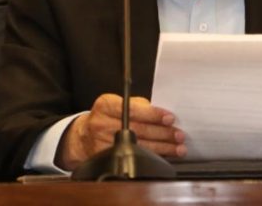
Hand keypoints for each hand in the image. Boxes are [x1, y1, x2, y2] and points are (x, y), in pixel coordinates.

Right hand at [55, 94, 185, 169]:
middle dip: (162, 133)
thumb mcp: (116, 102)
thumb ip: (138, 105)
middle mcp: (102, 123)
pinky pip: (134, 157)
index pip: (134, 110)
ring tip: (177, 148)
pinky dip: (152, 156)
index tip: (170, 118)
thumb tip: (161, 113)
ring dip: (162, 148)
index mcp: (106, 105)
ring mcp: (102, 142)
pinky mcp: (106, 157)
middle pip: (138, 130)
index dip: (154, 115)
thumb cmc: (106, 116)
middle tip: (179, 134)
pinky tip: (164, 155)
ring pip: (138, 146)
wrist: (83, 136)